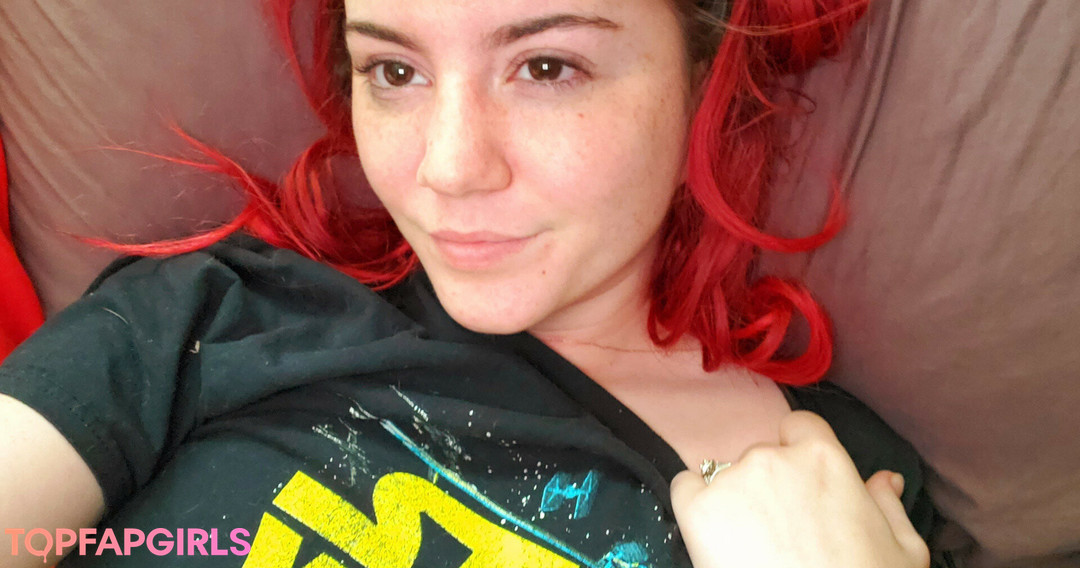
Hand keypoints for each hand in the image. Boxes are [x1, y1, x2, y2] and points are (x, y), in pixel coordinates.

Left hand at [670, 411, 929, 567]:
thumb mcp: (902, 550)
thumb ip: (888, 506)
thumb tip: (884, 480)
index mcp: (823, 458)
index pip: (799, 428)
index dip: (797, 453)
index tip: (799, 483)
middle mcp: (773, 458)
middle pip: (762, 457)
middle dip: (768, 486)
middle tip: (780, 531)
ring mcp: (731, 481)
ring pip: (725, 475)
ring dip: (734, 500)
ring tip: (750, 545)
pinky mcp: (697, 509)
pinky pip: (685, 489)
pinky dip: (695, 507)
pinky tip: (714, 537)